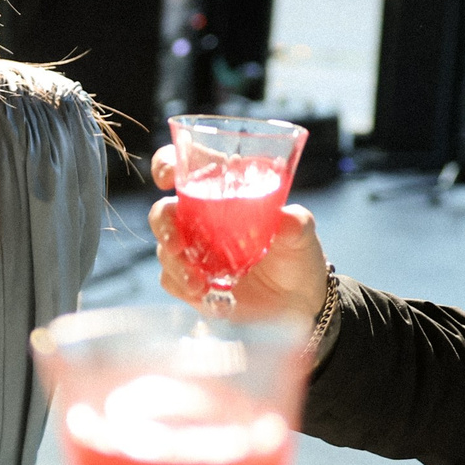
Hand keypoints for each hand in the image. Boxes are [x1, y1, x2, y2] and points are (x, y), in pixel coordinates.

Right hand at [145, 144, 331, 325]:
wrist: (297, 300)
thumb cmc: (297, 254)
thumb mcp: (302, 234)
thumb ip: (296, 223)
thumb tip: (287, 219)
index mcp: (223, 192)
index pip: (186, 168)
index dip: (166, 165)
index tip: (166, 178)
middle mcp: (201, 218)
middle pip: (164, 210)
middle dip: (162, 223)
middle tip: (177, 243)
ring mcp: (193, 250)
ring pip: (164, 248)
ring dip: (175, 262)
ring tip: (198, 281)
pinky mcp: (190, 279)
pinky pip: (170, 279)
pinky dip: (181, 284)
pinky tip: (202, 292)